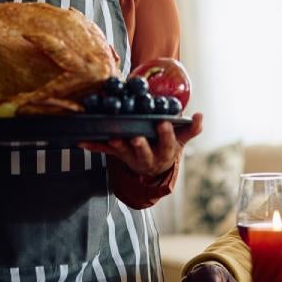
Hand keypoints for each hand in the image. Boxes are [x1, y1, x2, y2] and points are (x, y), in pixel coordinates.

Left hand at [78, 112, 202, 176]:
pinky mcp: (116, 154)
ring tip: (111, 139)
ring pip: (122, 153)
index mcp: (164, 153)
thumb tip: (200, 115)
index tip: (163, 123)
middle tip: (135, 137)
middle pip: (143, 153)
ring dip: (116, 146)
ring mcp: (130, 157)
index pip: (167, 144)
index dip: (166, 135)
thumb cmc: (167, 147)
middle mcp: (146, 158)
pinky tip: (81, 141)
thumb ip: (190, 129)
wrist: (152, 166)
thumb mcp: (181, 140)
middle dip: (139, 145)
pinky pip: (103, 150)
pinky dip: (92, 146)